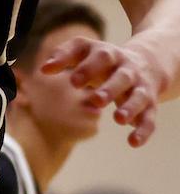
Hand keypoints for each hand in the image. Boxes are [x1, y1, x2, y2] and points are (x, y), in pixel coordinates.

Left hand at [40, 31, 163, 145]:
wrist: (146, 63)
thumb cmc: (103, 60)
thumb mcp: (84, 51)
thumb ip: (63, 56)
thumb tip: (44, 69)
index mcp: (110, 54)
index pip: (101, 57)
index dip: (88, 68)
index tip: (73, 82)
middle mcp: (128, 70)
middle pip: (122, 77)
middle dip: (110, 88)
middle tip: (95, 100)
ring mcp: (141, 87)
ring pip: (139, 97)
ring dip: (130, 108)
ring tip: (118, 119)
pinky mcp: (150, 105)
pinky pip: (150, 119)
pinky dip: (143, 131)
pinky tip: (132, 142)